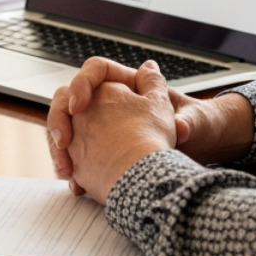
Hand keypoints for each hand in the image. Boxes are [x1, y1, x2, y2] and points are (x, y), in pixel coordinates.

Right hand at [48, 57, 254, 194]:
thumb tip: (182, 120)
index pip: (95, 71)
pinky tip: (76, 184)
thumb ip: (186, 116)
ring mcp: (98, 125)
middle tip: (63, 142)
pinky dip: (70, 166)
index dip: (82, 84)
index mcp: (130, 84)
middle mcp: (110, 101)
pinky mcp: (96, 149)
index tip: (80, 107)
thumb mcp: (195, 119)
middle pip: (69, 99)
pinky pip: (73, 153)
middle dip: (59, 120)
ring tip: (67, 171)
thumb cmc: (196, 127)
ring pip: (65, 128)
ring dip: (59, 149)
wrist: (195, 152)